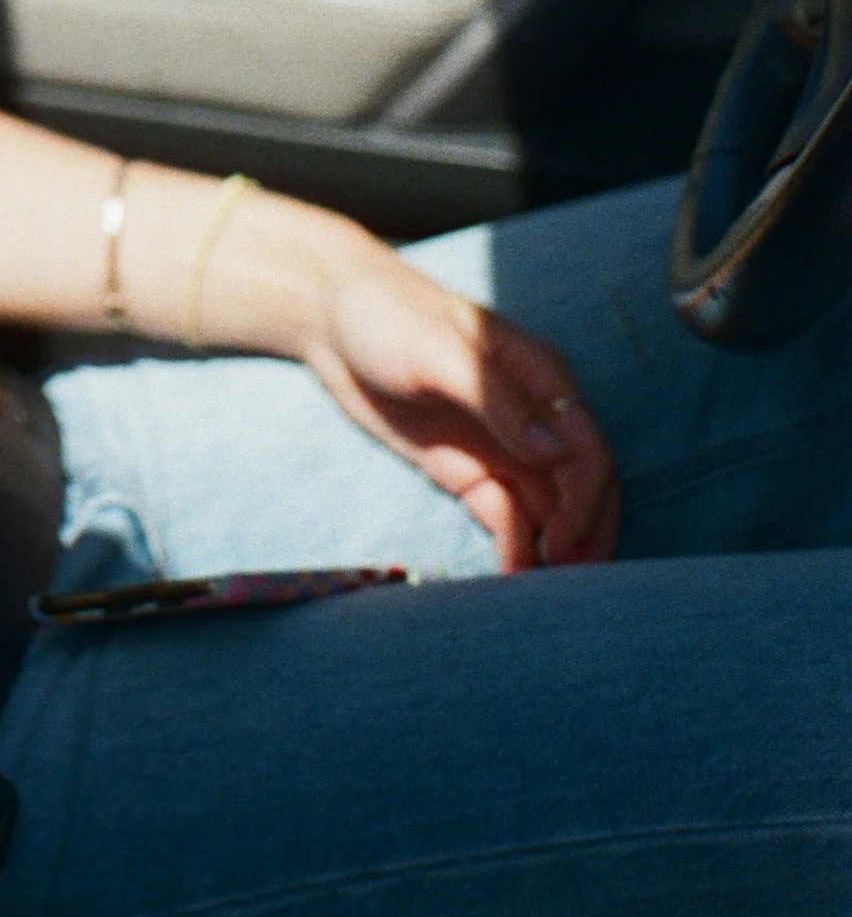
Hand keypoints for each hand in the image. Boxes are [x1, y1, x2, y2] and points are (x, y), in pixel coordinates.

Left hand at [294, 233, 617, 569]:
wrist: (330, 318)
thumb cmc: (389, 314)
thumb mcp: (441, 350)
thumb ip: (497, 400)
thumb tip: (555, 451)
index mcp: (541, 378)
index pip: (586, 450)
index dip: (585, 502)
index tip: (561, 544)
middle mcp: (532, 418)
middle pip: (581, 489)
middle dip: (585, 538)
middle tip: (570, 591)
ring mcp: (502, 448)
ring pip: (549, 511)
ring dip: (555, 554)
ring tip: (544, 602)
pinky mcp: (469, 470)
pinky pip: (505, 518)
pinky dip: (514, 548)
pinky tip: (509, 579)